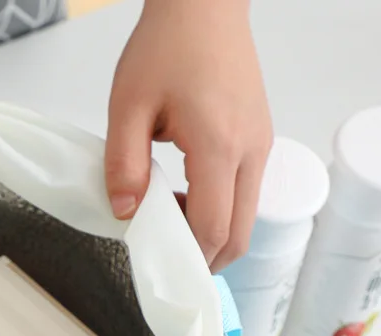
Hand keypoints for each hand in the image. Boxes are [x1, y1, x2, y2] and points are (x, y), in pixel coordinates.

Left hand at [105, 0, 272, 271]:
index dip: (186, 257)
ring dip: (210, 234)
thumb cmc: (166, 47)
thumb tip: (125, 212)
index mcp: (219, 146)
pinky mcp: (258, 140)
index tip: (155, 262)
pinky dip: (218, 211)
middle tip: (164, 258)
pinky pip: (244, 194)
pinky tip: (183, 196)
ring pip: (246, 218)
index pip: (212, 228)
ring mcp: (260, 146)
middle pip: (239, 235)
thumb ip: (123, 164)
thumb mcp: (128, 106)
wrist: (204, 6)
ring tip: (166, 219)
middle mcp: (250, 152)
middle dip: (203, 259)